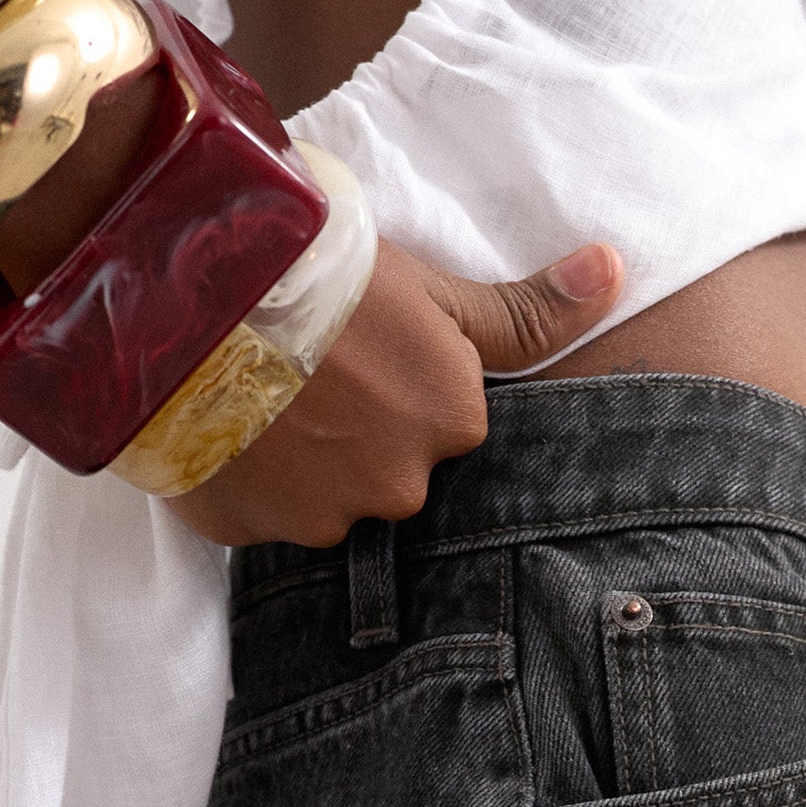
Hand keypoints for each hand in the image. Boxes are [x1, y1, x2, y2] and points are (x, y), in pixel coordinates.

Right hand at [163, 237, 624, 547]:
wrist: (190, 291)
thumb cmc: (320, 273)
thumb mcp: (432, 286)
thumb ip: (526, 310)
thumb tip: (615, 273)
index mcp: (452, 425)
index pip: (443, 421)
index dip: (399, 383)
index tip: (362, 348)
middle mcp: (399, 488)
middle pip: (387, 469)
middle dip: (352, 429)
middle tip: (305, 366)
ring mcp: (321, 518)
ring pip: (322, 497)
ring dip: (296, 457)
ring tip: (256, 388)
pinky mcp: (249, 533)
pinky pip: (258, 513)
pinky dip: (246, 478)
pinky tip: (223, 421)